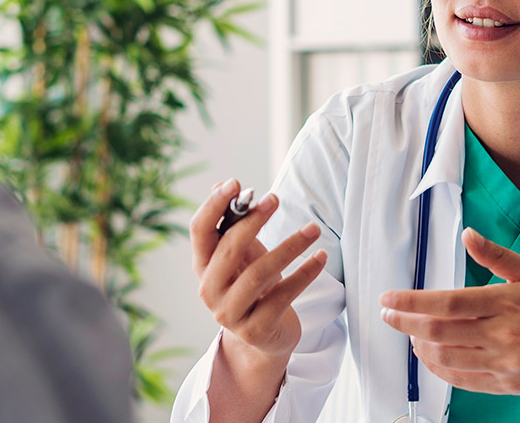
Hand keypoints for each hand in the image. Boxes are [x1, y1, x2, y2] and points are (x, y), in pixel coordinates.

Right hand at [190, 178, 327, 360]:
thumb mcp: (244, 254)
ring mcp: (230, 314)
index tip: (236, 183)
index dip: (213, 205)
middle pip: (228, 250)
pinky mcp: (256, 330)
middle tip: (275, 199)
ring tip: (313, 229)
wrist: (264, 337)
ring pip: (258, 274)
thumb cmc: (253, 286)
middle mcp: (209, 291)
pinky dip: (304, 274)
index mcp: (202, 267)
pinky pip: (283, 297)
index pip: (199, 231)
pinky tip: (321, 257)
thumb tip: (222, 185)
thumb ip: (233, 224)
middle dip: (253, 221)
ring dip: (289, 247)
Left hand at [380, 228, 519, 404]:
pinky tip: (426, 354)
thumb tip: (468, 235)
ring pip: (445, 357)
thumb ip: (496, 255)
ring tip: (408, 330)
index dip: (412, 301)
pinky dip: (436, 367)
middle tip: (387, 313)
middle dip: (404, 322)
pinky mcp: (504, 384)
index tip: (389, 297)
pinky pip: (460, 379)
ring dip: (418, 344)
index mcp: (506, 302)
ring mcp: (502, 363)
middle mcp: (502, 334)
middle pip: (439, 331)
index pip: (448, 302)